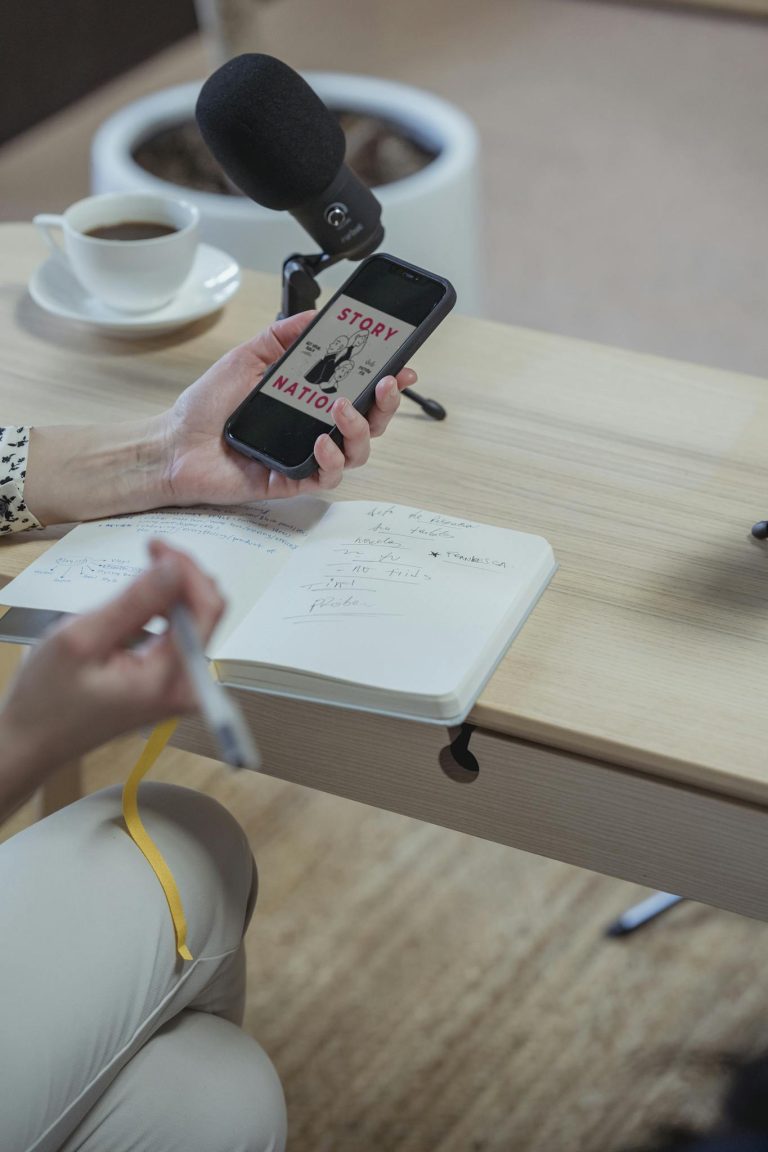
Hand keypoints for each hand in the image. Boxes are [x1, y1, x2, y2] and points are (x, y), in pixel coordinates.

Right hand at [0, 541, 223, 816]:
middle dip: (180, 577)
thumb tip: (174, 567)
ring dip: (170, 594)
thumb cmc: (47, 697)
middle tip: (147, 553)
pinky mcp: (171, 684)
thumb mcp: (82, 639)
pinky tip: (134, 611)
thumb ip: (134, 602)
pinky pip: (180, 635)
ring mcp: (182, 687)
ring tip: (134, 584)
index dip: (187, 569)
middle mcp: (189, 687)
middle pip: (207, 612)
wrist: (33, 742)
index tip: (154, 546)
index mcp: (172, 679)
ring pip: (194, 620)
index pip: (208, 608)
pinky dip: (163, 613)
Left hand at [157, 312, 417, 503]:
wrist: (175, 444)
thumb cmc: (208, 406)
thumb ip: (282, 336)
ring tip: (342, 407)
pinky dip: (330, 460)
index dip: (386, 382)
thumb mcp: (247, 357)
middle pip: (370, 423)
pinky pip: (326, 477)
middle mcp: (315, 429)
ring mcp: (306, 457)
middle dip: (386, 403)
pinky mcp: (292, 481)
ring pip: (357, 453)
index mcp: (310, 400)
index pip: (360, 392)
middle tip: (386, 383)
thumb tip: (317, 315)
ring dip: (360, 429)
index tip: (402, 366)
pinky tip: (322, 443)